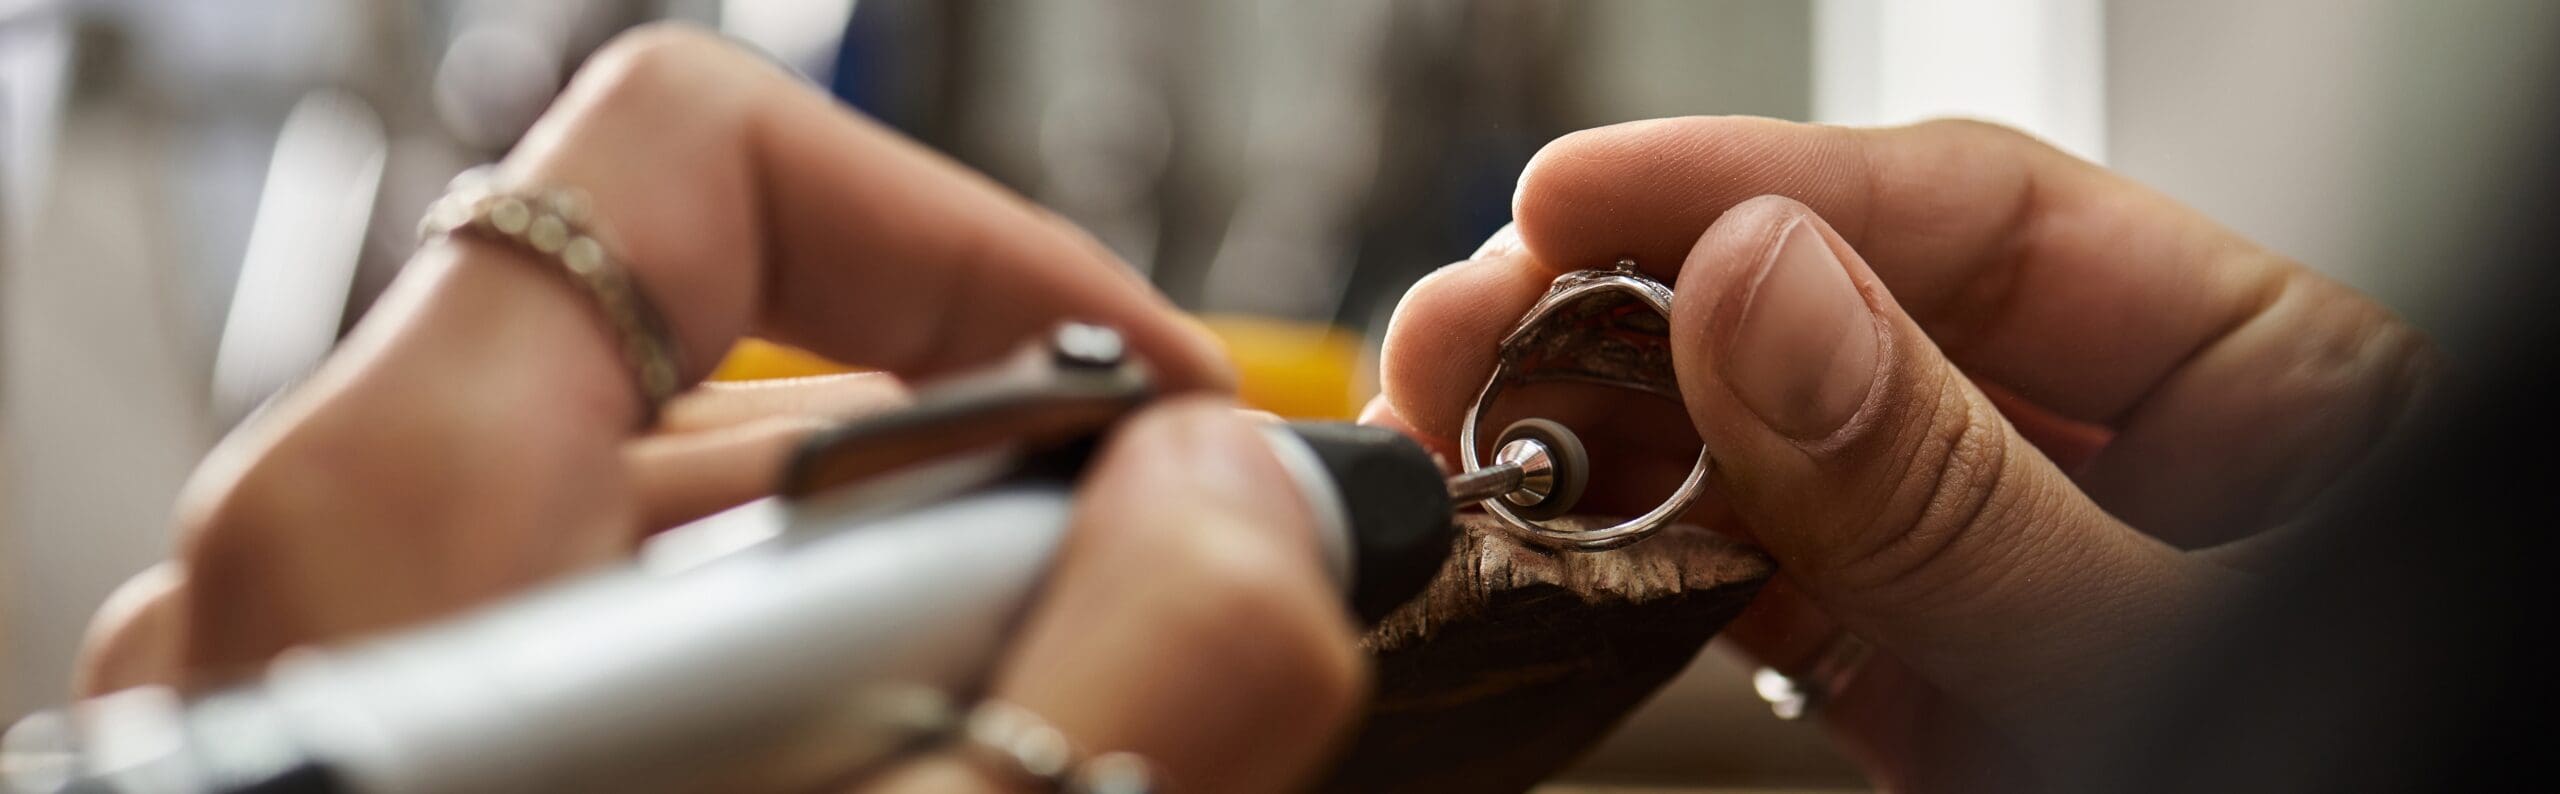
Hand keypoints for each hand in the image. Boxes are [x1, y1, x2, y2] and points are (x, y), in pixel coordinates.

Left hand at [78, 25, 1359, 793]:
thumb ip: (1142, 651)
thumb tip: (1253, 498)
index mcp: (392, 523)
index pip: (696, 153)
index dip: (973, 244)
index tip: (1160, 411)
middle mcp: (330, 581)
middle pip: (741, 380)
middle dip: (998, 501)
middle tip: (1149, 649)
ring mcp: (370, 696)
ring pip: (718, 561)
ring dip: (934, 636)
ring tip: (1030, 752)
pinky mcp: (422, 780)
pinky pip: (666, 673)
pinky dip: (839, 716)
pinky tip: (925, 782)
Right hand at [1370, 117, 2433, 788]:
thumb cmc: (2337, 776)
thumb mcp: (2157, 654)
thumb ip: (1960, 496)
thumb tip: (1766, 299)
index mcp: (2264, 391)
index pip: (1982, 221)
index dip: (1760, 184)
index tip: (1586, 198)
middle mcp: (2120, 465)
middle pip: (1842, 317)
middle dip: (1636, 306)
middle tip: (1481, 320)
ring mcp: (2001, 575)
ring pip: (1771, 453)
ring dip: (1604, 429)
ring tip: (1473, 419)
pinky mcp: (1921, 688)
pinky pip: (1759, 587)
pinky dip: (1641, 558)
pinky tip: (1557, 525)